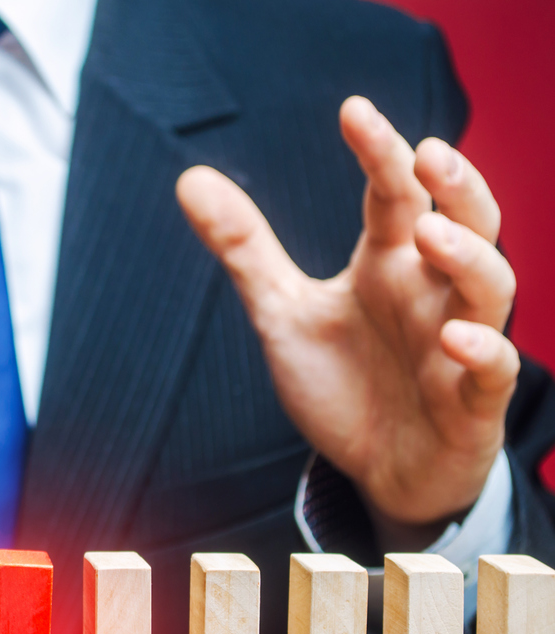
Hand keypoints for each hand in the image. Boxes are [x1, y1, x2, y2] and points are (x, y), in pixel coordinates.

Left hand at [176, 96, 516, 542]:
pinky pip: (493, 371)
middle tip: (426, 153)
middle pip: (469, 222)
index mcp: (389, 265)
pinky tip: (452, 337)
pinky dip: (481, 351)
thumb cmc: (344, 384)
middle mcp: (431, 294)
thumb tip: (189, 178)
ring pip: (491, 286)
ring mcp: (457, 345)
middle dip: (456, 185)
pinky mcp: (471, 403)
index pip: (394, 195)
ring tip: (429, 231)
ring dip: (467, 256)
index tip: (352, 111)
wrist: (379, 472)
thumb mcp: (282, 312)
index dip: (381, 153)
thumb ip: (245, 249)